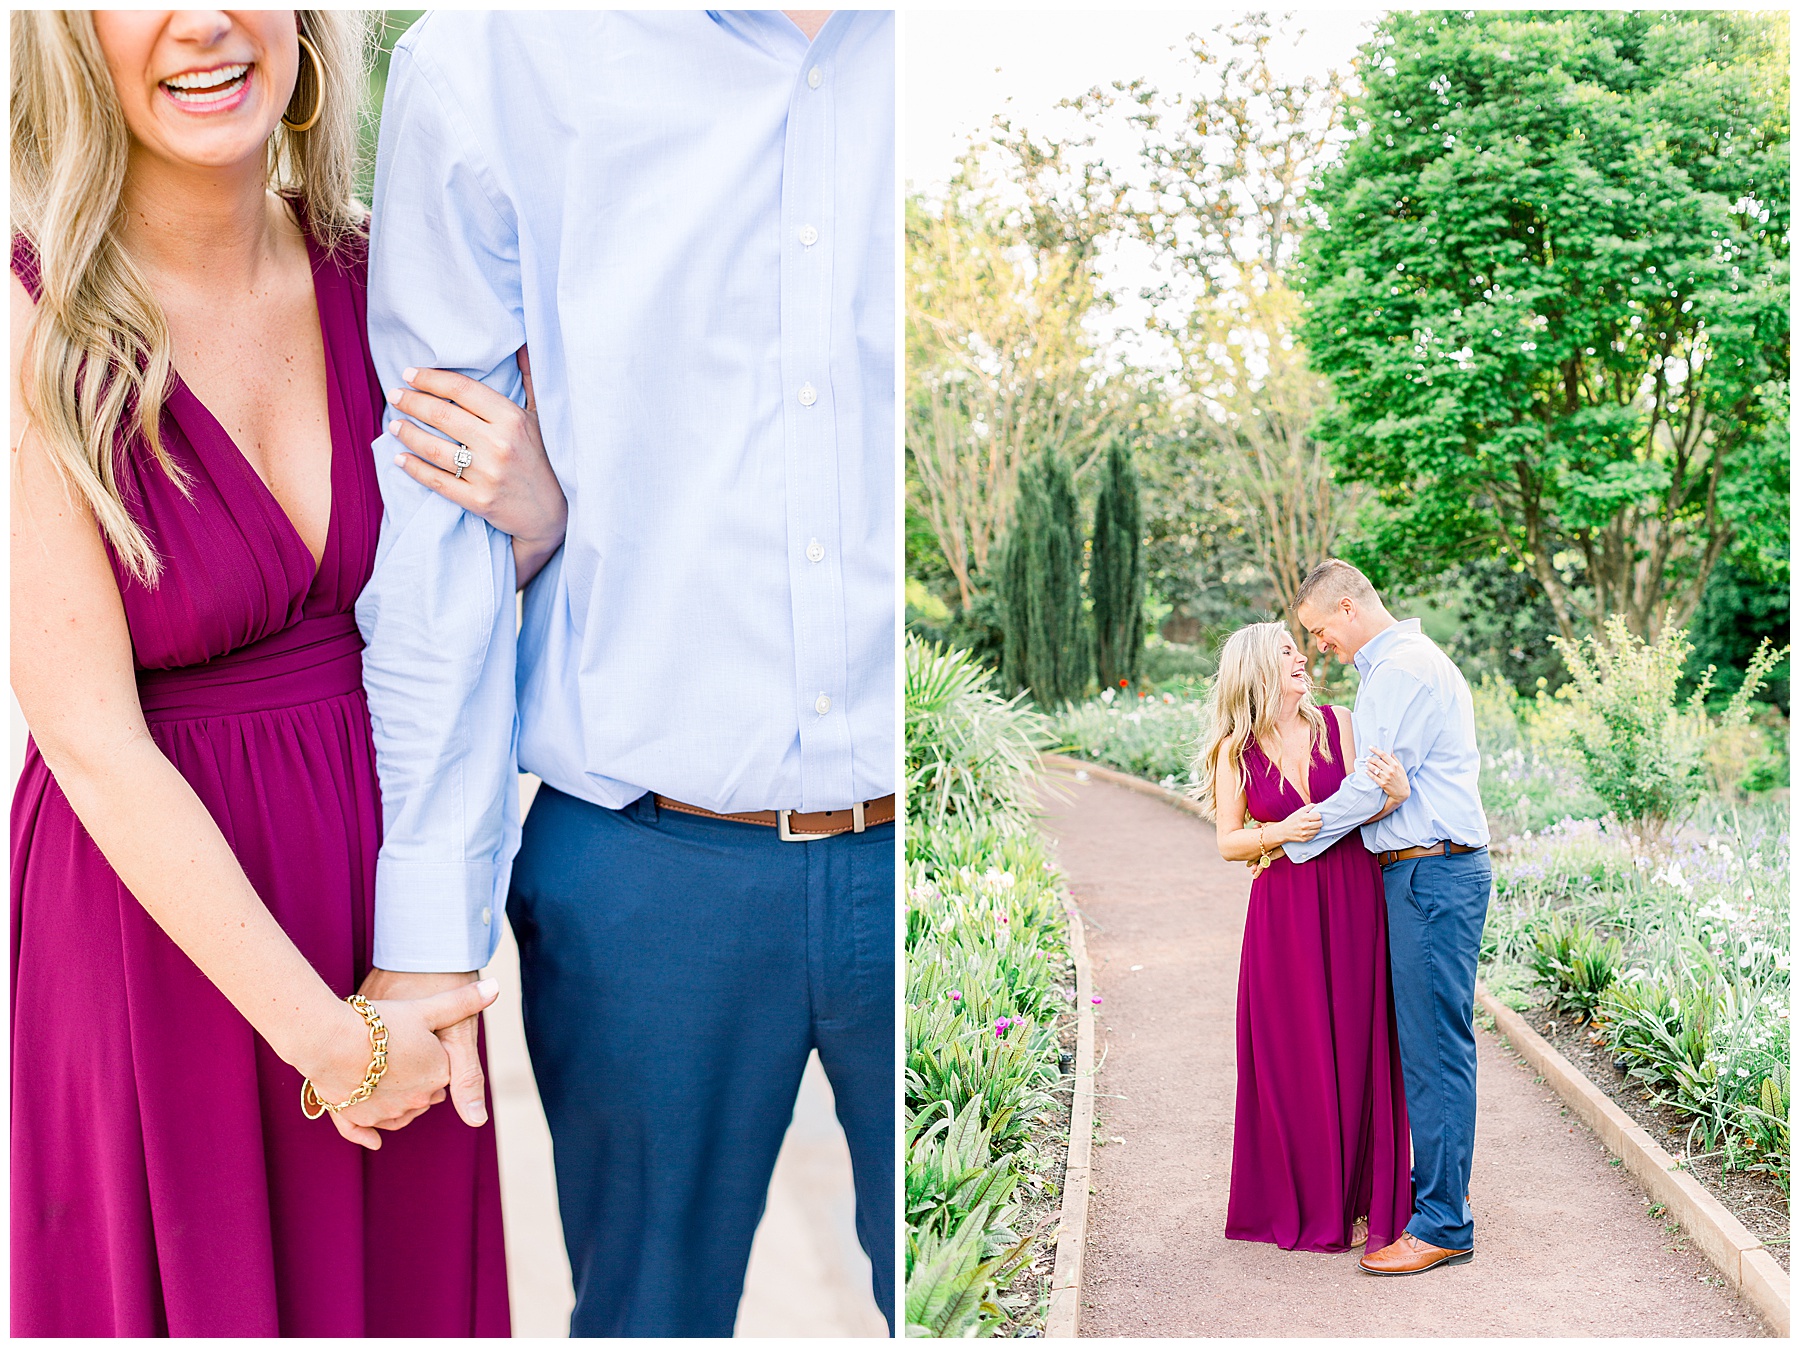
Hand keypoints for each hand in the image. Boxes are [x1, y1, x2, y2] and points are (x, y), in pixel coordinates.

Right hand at [304, 978, 498, 1149]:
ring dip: (396, 1099)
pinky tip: (374, 1141)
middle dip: (418, 1077)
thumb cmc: (380, 1022)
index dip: (436, 1051)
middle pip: (423, 1092)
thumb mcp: (427, 1008)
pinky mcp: (354, 1116)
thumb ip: (464, 1001)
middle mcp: (415, 1101)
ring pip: (398, 1111)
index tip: (423, 1036)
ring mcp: (384, 1112)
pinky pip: (363, 1131)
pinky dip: (368, 1134)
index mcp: (438, 1076)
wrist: (329, 1038)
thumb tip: (497, 987)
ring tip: (385, 1074)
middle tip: (402, 1051)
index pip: (447, 1070)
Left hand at [387, 344, 567, 585]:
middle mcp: (499, 444)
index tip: (409, 374)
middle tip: (395, 395)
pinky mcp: (479, 501)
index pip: (462, 390)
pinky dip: (414, 468)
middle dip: (412, 402)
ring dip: (408, 433)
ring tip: (394, 425)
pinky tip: (400, 459)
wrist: (554, 512)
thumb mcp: (542, 417)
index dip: (431, 379)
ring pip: (434, 448)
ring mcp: (488, 475)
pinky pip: (437, 481)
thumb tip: (522, 346)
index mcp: (512, 419)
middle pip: (442, 416)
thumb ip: (530, 380)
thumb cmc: (545, 459)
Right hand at [1280, 802, 1321, 843]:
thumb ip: (1310, 807)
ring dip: (1315, 828)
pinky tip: (1307, 831)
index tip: (1314, 816)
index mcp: (1304, 817)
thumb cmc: (1292, 820)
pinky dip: (1312, 833)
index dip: (1317, 815)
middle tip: (1313, 821)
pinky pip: (1314, 835)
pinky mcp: (1305, 839)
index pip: (1319, 816)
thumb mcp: (1299, 811)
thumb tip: (1320, 805)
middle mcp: (1305, 826)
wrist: (1283, 831)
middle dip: (1318, 821)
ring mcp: (1305, 833)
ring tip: (1310, 826)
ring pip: (1318, 830)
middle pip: (1320, 823)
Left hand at [1366, 747, 1409, 803]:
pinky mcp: (1382, 784)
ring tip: (1366, 763)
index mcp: (1395, 765)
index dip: (1376, 750)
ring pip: (1374, 768)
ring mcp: (1386, 777)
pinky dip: (1368, 773)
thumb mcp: (1401, 768)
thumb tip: (1390, 749)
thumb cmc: (1401, 779)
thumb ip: (1394, 759)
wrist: (1402, 793)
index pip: (1384, 755)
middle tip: (1367, 757)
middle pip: (1377, 761)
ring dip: (1369, 765)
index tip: (1370, 747)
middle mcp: (1390, 770)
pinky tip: (1366, 770)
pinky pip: (1373, 777)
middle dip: (1371, 758)